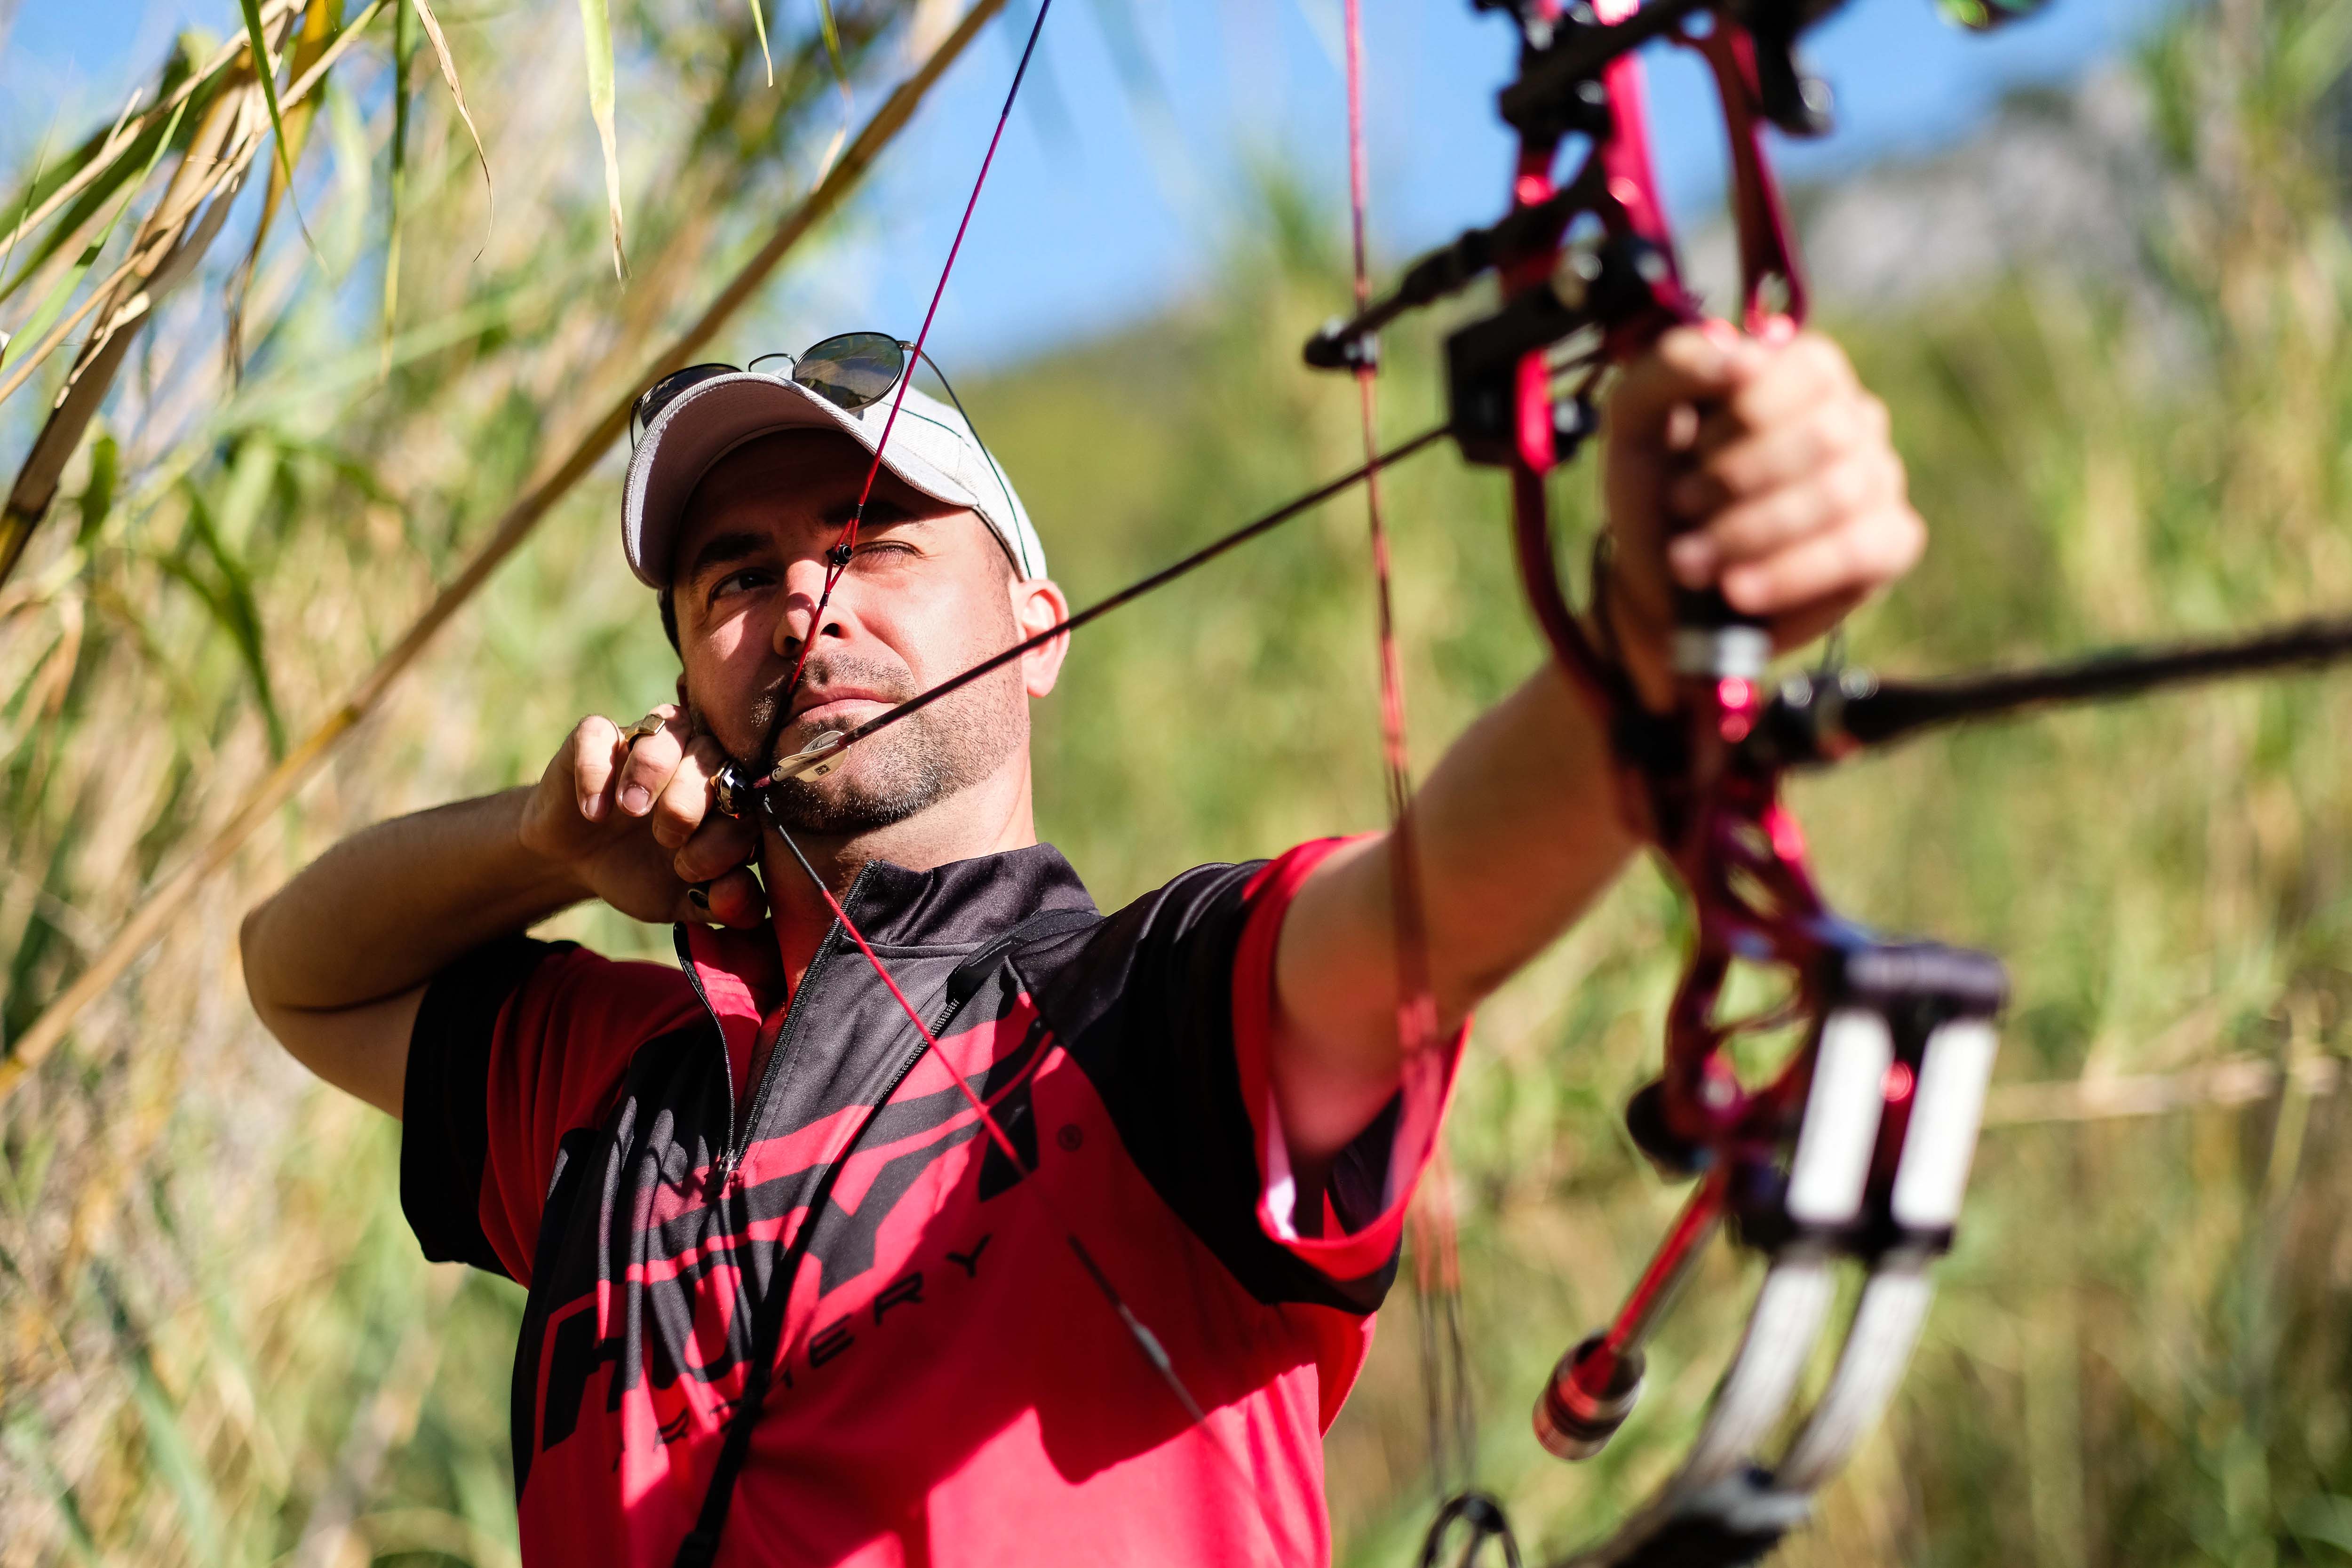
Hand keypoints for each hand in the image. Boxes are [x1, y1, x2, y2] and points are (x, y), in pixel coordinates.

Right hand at [517, 704, 766, 926]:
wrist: (577, 863)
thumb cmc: (644, 873)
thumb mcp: (686, 900)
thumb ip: (725, 904)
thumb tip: (739, 895)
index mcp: (729, 793)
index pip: (749, 798)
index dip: (727, 837)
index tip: (691, 872)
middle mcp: (696, 756)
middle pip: (714, 754)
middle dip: (689, 803)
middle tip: (665, 840)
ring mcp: (647, 740)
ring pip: (668, 728)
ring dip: (651, 772)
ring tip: (631, 812)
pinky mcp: (596, 737)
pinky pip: (599, 733)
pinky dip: (596, 771)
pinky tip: (593, 812)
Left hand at [1599, 324, 1925, 707]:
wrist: (1658, 580)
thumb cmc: (1655, 487)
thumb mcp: (1636, 418)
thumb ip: (1674, 366)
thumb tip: (1742, 356)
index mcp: (1803, 372)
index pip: (1811, 368)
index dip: (1745, 413)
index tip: (1690, 449)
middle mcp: (1853, 416)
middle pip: (1826, 433)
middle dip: (1737, 479)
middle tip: (1682, 506)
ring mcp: (1878, 477)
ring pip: (1840, 494)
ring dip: (1747, 532)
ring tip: (1689, 560)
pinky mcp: (1890, 542)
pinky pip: (1862, 550)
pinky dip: (1788, 573)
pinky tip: (1738, 590)